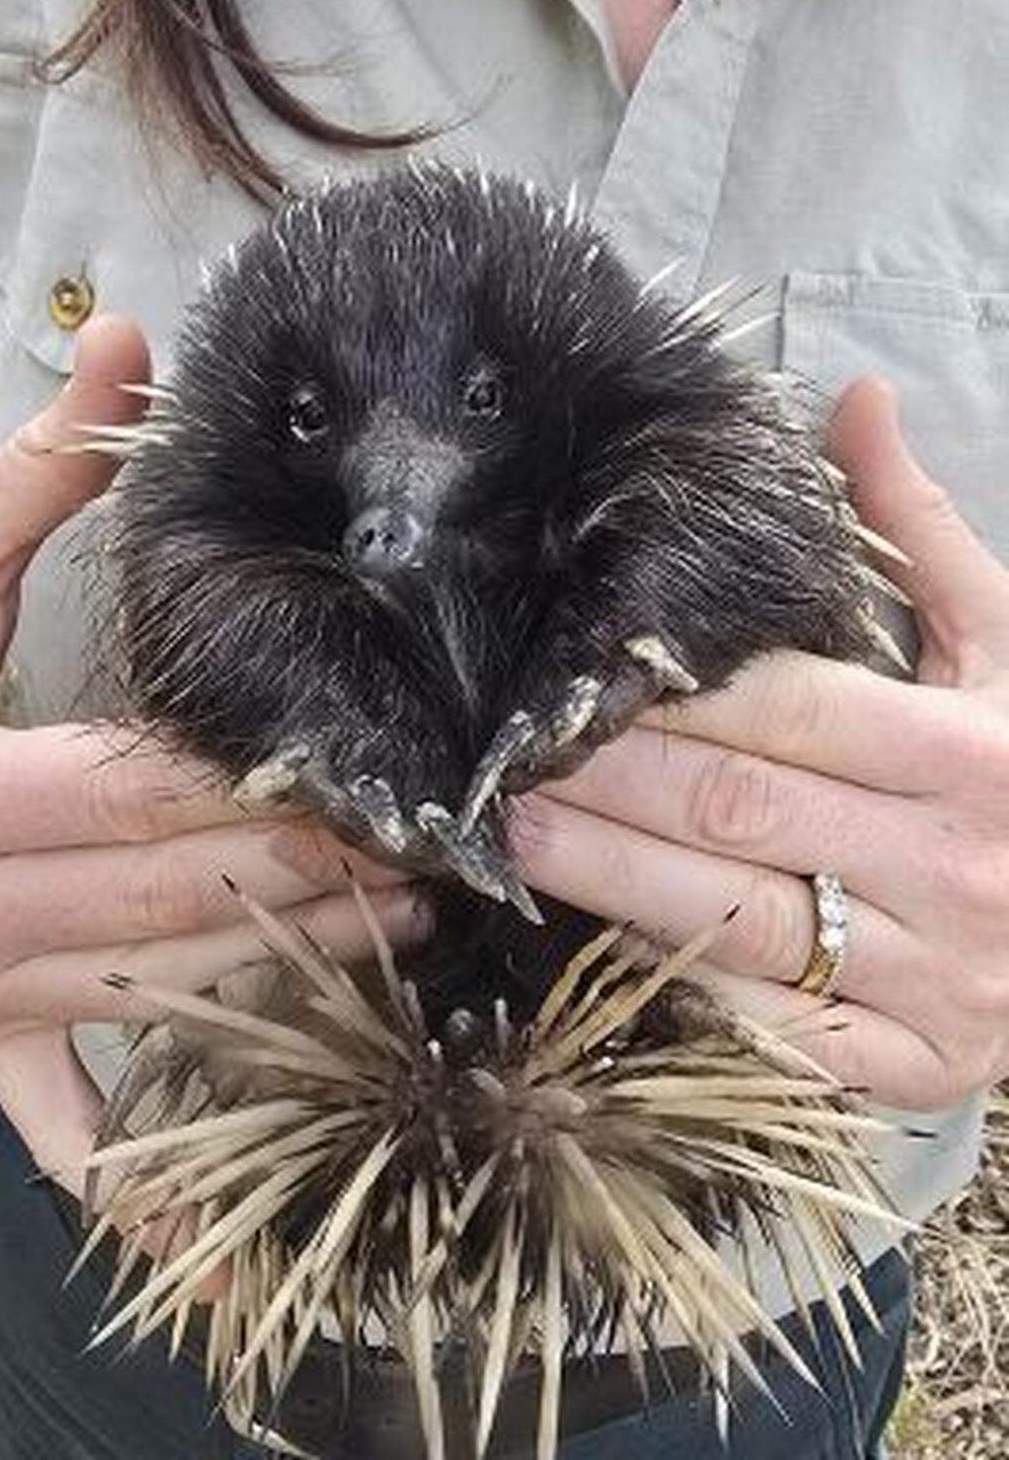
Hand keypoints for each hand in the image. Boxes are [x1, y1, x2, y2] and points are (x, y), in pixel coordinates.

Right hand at [0, 316, 420, 1194]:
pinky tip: (226, 1230)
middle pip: (182, 897)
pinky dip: (144, 1177)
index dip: (273, 792)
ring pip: (168, 994)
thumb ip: (33, 470)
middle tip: (440, 859)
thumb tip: (127, 333)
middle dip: (319, 879)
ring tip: (409, 935)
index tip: (385, 778)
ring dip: (295, 975)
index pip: (146, 794)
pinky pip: (66, 1134)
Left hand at [516, 377, 1008, 1111]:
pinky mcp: (909, 1065)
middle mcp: (953, 865)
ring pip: (736, 926)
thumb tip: (855, 399)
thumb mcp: (1000, 649)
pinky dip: (678, 991)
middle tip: (506, 762)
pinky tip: (597, 949)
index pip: (788, 713)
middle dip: (607, 785)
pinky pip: (772, 1034)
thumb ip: (921, 531)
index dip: (670, 699)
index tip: (573, 682)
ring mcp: (932, 979)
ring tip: (517, 838)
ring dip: (609, 881)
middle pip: (738, 814)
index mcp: (969, 750)